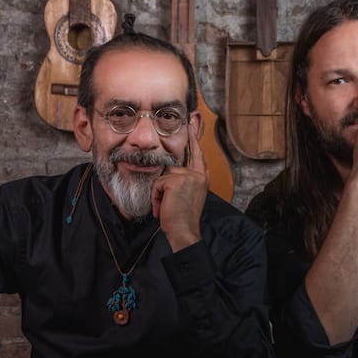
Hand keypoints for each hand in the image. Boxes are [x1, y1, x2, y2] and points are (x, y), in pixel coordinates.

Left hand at [151, 123, 208, 251]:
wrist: (184, 232)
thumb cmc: (183, 218)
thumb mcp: (187, 195)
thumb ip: (183, 180)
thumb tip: (169, 169)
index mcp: (202, 178)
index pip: (197, 154)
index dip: (193, 140)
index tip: (191, 125)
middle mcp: (198, 175)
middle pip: (171, 168)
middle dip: (163, 186)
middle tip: (169, 205)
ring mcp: (188, 177)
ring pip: (162, 177)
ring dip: (159, 193)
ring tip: (166, 208)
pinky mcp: (176, 181)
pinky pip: (157, 184)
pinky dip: (155, 197)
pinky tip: (162, 208)